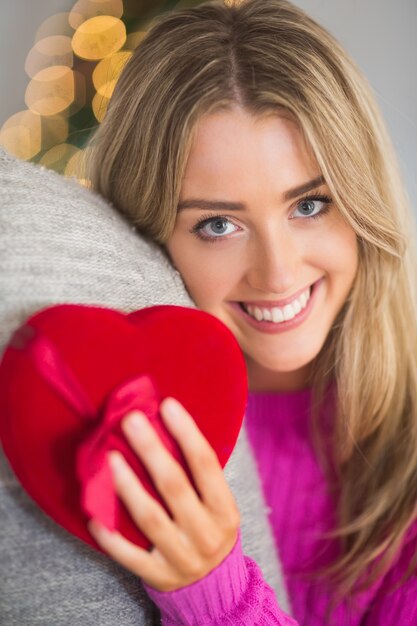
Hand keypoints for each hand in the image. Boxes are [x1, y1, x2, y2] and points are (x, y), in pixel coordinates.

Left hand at [88, 397, 239, 591]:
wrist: (214, 584)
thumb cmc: (209, 526)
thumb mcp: (217, 502)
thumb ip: (198, 472)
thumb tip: (165, 422)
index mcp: (225, 509)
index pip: (206, 464)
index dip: (187, 432)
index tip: (167, 405)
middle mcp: (206, 533)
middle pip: (174, 486)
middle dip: (151, 450)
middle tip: (131, 420)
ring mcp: (182, 557)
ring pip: (150, 518)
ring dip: (128, 485)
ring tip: (109, 458)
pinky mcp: (159, 576)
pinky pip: (129, 556)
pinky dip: (110, 536)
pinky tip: (94, 515)